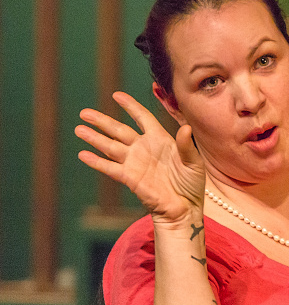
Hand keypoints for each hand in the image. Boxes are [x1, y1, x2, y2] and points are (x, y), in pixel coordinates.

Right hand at [75, 92, 205, 224]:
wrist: (184, 208)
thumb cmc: (191, 184)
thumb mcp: (193, 162)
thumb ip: (186, 145)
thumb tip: (185, 128)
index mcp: (160, 139)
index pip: (142, 118)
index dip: (130, 106)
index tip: (117, 96)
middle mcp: (144, 148)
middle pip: (119, 130)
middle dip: (102, 121)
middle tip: (84, 112)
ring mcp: (135, 162)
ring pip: (110, 146)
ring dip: (94, 138)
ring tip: (79, 129)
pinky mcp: (129, 178)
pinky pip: (110, 167)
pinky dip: (97, 162)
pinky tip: (83, 154)